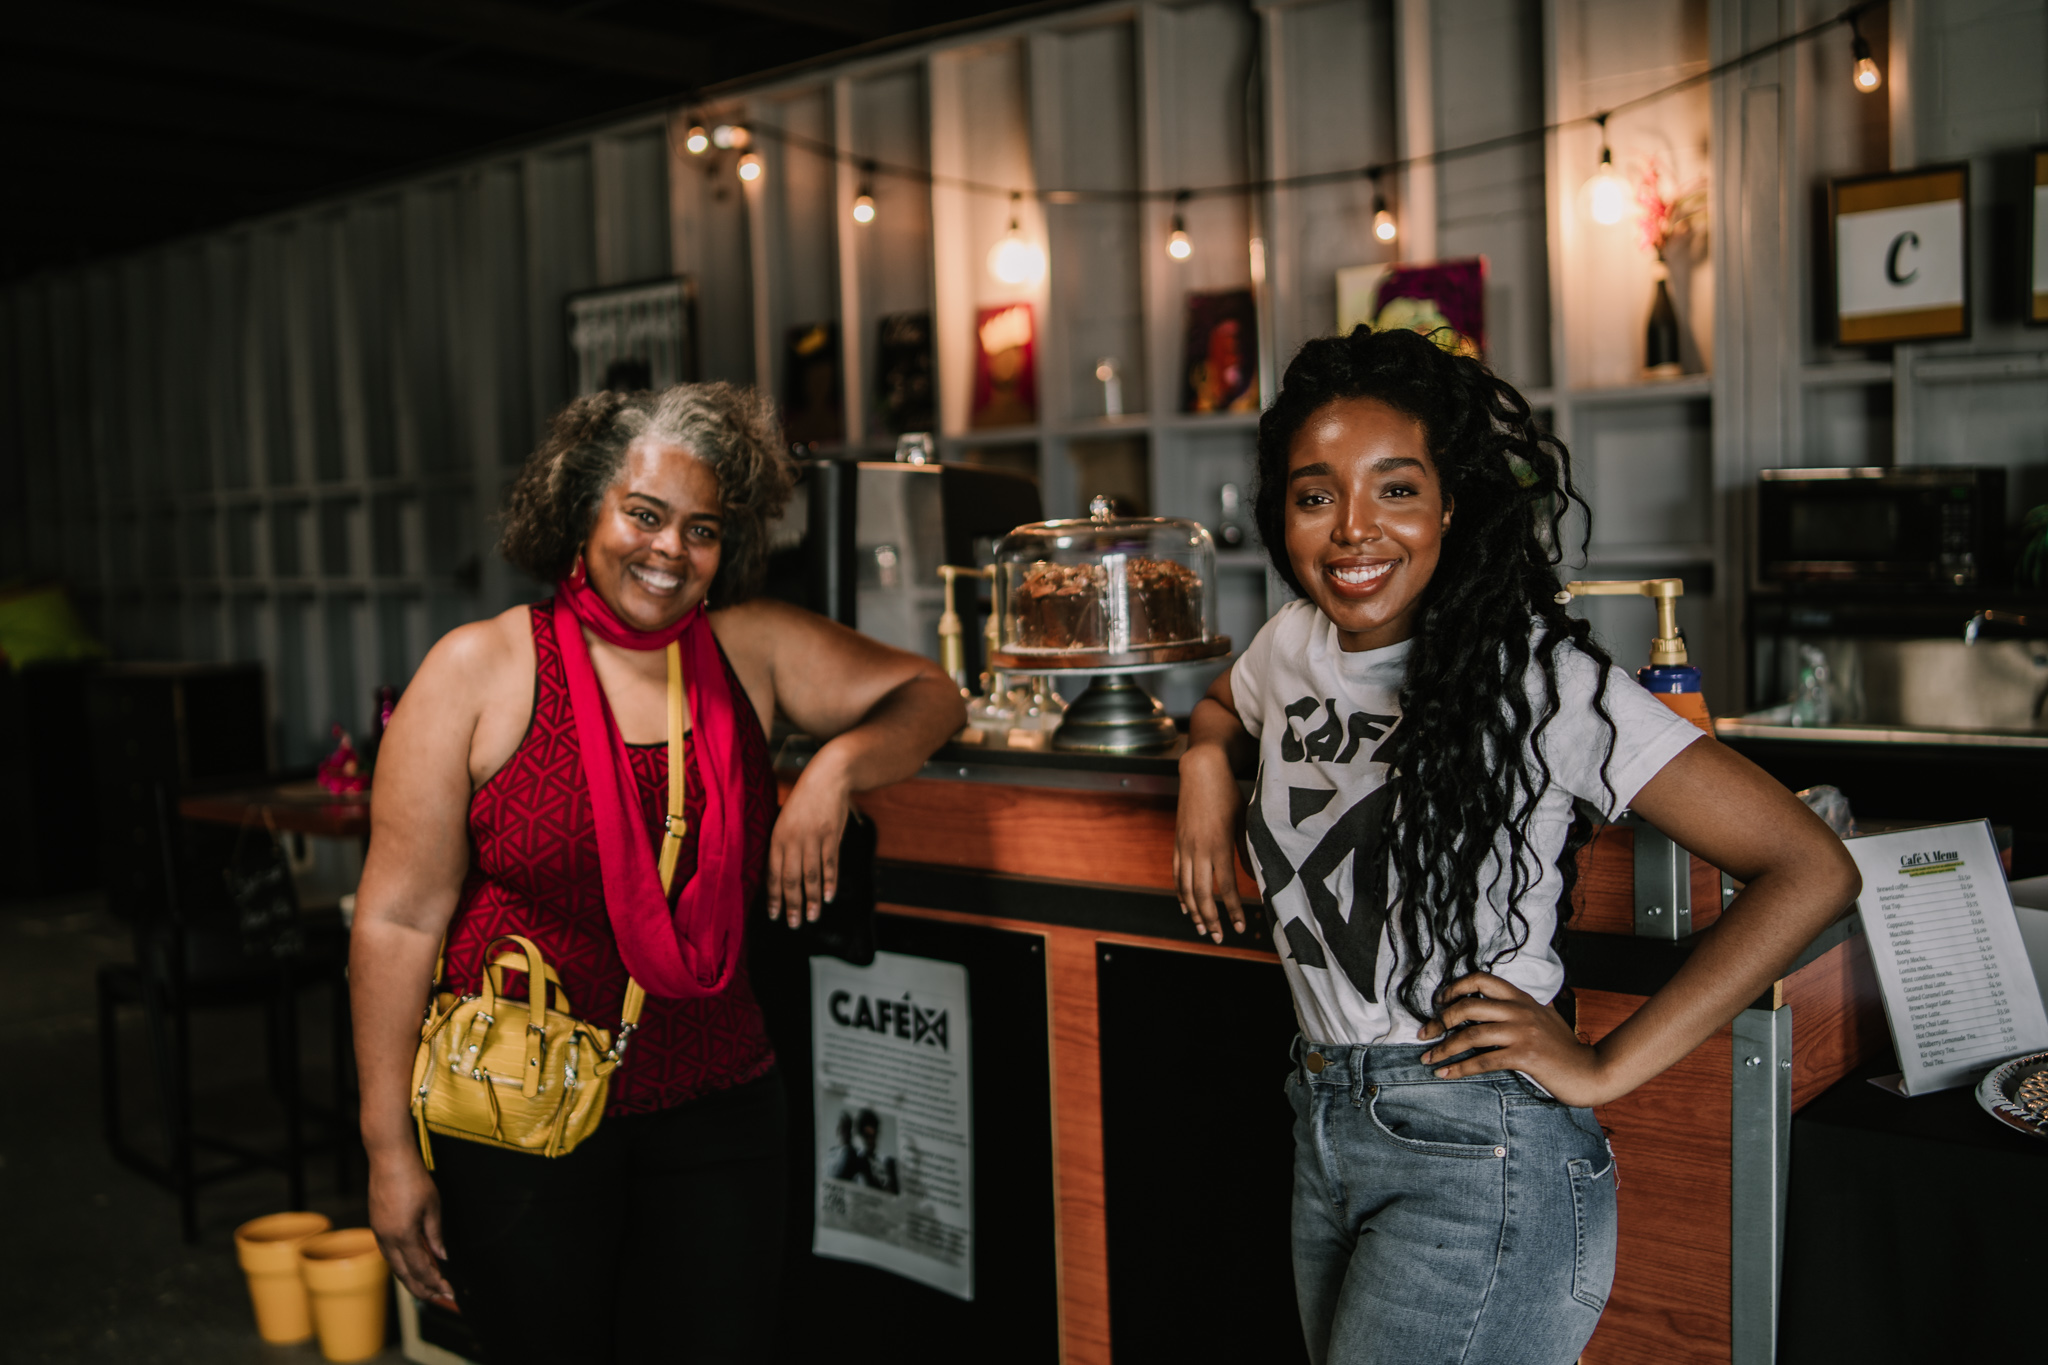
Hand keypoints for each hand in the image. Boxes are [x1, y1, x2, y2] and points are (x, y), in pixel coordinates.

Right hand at [368, 1151, 455, 1309]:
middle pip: (405, 1274)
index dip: (435, 1283)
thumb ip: (436, 1235)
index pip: (421, 1269)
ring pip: (394, 1266)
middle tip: (438, 1298)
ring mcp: (379, 1233)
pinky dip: (401, 1265)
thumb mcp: (432, 1206)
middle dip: (422, 1288)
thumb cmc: (413, 1178)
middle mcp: (387, 1239)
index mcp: (403, 1236)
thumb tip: (442, 1256)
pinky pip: (388, 1254)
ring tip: (425, 1288)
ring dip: (410, 1279)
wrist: (389, 1159)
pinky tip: (409, 1267)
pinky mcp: (377, 1226)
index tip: (448, 1292)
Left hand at [768, 759, 852, 927]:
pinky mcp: (831, 836)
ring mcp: (812, 838)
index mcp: (777, 836)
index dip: (773, 896)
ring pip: (810, 876)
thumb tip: (778, 871)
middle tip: (792, 924)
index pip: (772, 873)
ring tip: (811, 917)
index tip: (774, 915)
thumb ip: (782, 843)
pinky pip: (829, 864)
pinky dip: (829, 882)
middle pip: (790, 879)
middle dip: (791, 904)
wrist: (828, 777)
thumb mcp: (785, 818)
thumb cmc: (805, 799)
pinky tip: (827, 897)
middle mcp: (792, 840)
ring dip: (810, 900)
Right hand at [1174, 742, 1245, 943]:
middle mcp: (1200, 850)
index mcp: (1220, 846)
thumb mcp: (1245, 820)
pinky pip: (1177, 873)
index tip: (1241, 927)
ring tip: (1202, 929)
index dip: (1234, 911)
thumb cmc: (1228, 794)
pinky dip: (1180, 893)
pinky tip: (1185, 906)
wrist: (1201, 771)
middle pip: (1202, 895)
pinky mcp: (1178, 842)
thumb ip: (1247, 850)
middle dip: (1212, 919)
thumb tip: (1254, 877)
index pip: (1226, 888)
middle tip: (1220, 938)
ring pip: (1186, 888)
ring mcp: (1185, 847)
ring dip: (1194, 911)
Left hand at [1417, 973, 1614, 1107]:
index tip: (1439, 1002)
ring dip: (1443, 1048)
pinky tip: (1446, 1074)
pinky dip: (1460, 1068)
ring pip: (1471, 1035)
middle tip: (1425, 1034)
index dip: (1455, 987)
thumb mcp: (1542, 1018)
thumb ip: (1517, 1010)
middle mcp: (1521, 1010)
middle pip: (1469, 1006)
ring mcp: (1523, 1032)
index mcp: (1522, 998)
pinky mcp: (1525, 1056)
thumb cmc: (1563, 1048)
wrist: (1591, 1071)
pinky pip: (1483, 1060)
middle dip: (1440, 1021)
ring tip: (1428, 1059)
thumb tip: (1485, 1010)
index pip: (1482, 979)